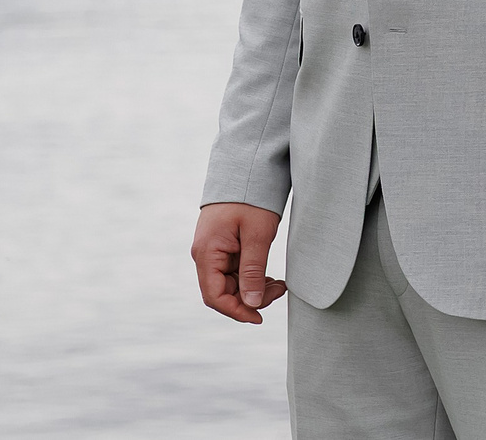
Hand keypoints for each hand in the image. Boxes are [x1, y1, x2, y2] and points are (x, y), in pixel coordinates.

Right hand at [193, 202, 285, 322]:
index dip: (237, 311)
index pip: (215, 297)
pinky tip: (270, 278)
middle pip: (222, 292)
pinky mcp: (222, 246)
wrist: (246, 168)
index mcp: (207, 253)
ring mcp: (212, 251)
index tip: (260, 317)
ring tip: (280, 284)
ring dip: (253, 289)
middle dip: (250, 299)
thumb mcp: (258, 235)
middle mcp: (205, 255)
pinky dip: (251, 277)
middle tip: (280, 291)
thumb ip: (253, 270)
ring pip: (230, 283)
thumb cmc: (252, 197)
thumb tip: (251, 303)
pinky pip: (233, 271)